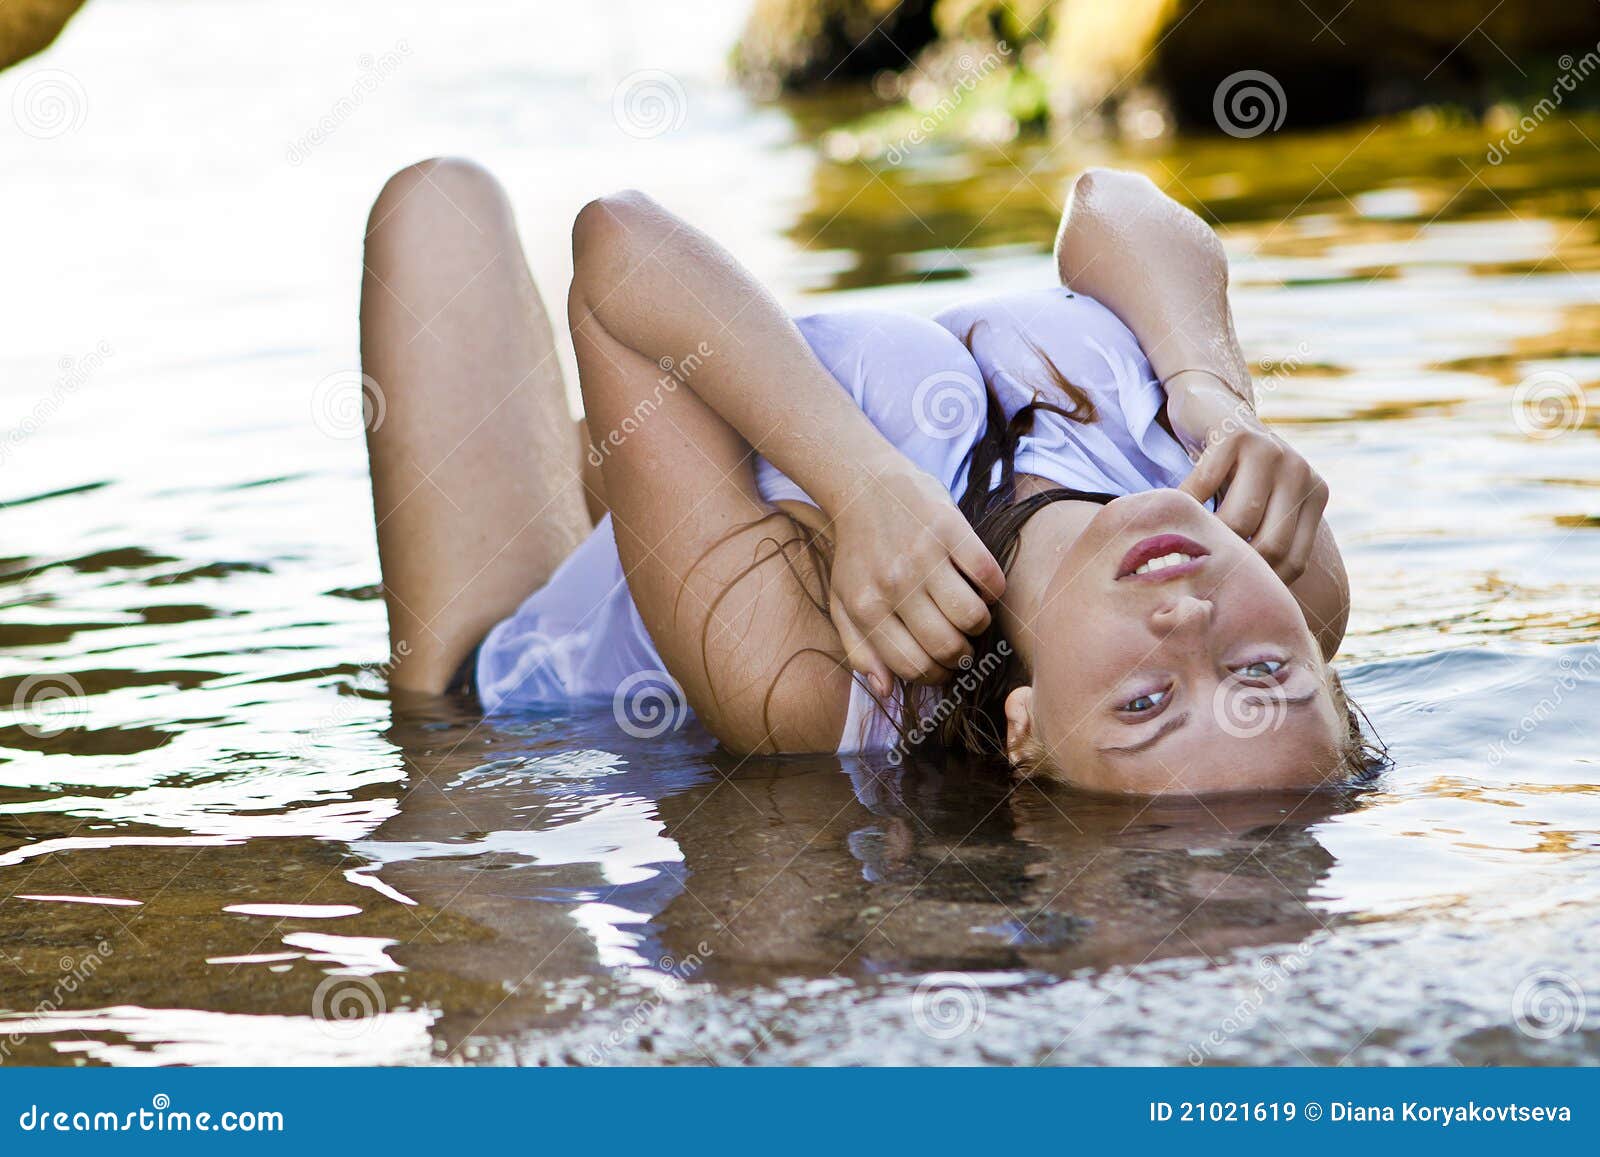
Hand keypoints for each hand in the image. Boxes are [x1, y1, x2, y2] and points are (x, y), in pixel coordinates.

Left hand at [825, 465, 1004, 692]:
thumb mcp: (842, 602)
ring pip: (972, 617)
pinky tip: (980, 586)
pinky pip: (988, 577)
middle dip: (961, 657)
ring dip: (979, 625)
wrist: (864, 486)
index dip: (935, 676)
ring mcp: (923, 556)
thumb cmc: (856, 552)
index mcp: (866, 607)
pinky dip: (992, 591)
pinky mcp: (950, 529)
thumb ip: (859, 649)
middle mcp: (894, 584)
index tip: (942, 667)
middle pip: (947, 647)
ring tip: (970, 615)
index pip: (913, 666)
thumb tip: (886, 689)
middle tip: (962, 647)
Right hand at [1172, 382, 1328, 583]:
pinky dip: (1183, 507)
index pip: (1293, 560)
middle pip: (1269, 545)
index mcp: (1313, 493)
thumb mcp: (1255, 502)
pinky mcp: (1234, 436)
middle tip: (1199, 575)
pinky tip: (1172, 512)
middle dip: (1231, 564)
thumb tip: (1244, 602)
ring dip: (1206, 538)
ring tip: (1184, 546)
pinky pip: (1204, 490)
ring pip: (1239, 521)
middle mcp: (1300, 471)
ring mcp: (1271, 450)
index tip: (1226, 590)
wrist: (1209, 405)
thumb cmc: (1228, 470)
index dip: (1258, 582)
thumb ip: (1259, 538)